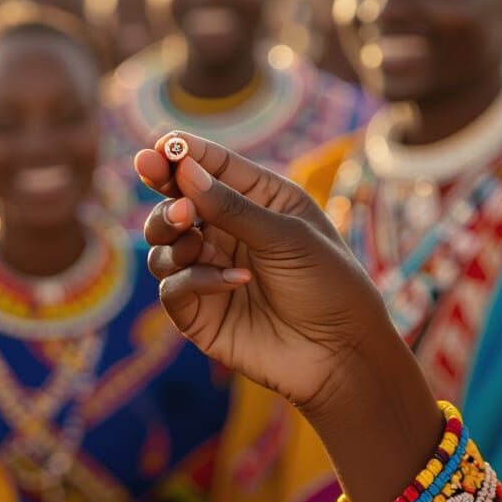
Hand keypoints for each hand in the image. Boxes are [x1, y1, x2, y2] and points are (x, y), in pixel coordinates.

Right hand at [136, 132, 442, 501]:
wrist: (342, 353)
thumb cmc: (329, 284)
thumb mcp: (287, 235)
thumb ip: (232, 205)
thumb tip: (183, 169)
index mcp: (256, 200)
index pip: (209, 166)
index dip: (180, 154)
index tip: (158, 148)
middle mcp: (227, 232)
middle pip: (173, 202)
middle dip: (165, 197)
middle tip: (174, 201)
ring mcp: (209, 270)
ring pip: (162, 244)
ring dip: (171, 235)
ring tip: (193, 234)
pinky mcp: (199, 312)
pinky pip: (174, 286)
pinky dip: (196, 279)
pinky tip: (237, 282)